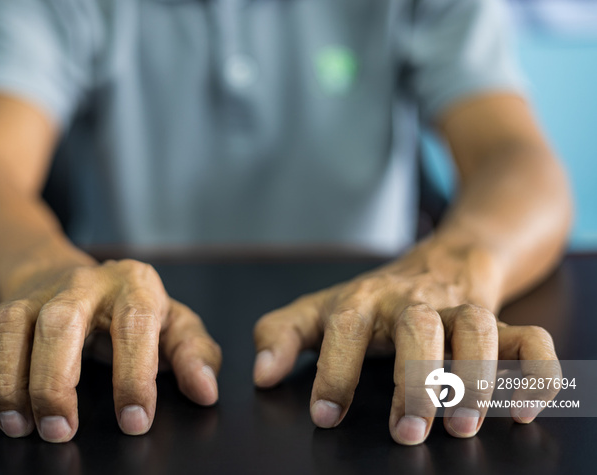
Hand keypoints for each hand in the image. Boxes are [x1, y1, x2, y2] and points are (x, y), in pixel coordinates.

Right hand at [0, 259, 221, 441]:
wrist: (70, 276)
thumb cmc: (130, 311)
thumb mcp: (172, 322)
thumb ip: (193, 353)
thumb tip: (205, 392)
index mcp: (131, 284)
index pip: (134, 324)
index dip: (135, 374)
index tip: (135, 421)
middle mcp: (78, 284)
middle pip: (58, 323)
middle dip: (55, 382)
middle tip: (61, 432)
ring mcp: (29, 298)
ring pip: (6, 330)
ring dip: (8, 385)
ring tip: (22, 427)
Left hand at [252, 242, 558, 444]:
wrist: (441, 260)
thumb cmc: (372, 299)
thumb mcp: (320, 310)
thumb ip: (282, 335)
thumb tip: (261, 375)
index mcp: (363, 301)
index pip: (345, 328)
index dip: (334, 372)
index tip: (326, 416)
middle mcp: (414, 303)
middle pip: (419, 328)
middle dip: (415, 379)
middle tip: (407, 431)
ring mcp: (461, 310)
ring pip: (478, 329)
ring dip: (475, 376)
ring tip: (464, 425)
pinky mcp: (500, 321)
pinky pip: (531, 340)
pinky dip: (535, 372)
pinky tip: (523, 409)